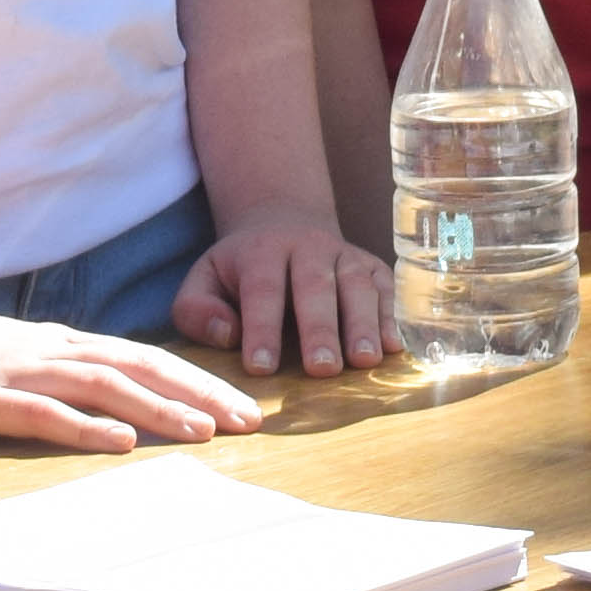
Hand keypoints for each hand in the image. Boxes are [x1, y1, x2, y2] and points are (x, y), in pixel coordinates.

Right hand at [0, 303, 268, 453]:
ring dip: (157, 409)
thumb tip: (105, 401)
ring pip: (102, 386)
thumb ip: (54, 375)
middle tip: (249, 421)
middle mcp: (46, 350)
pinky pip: (41, 413)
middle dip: (199, 391)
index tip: (241, 406)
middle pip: (139, 365)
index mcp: (56, 343)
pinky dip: (84, 428)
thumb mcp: (8, 362)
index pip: (143, 356)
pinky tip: (119, 445)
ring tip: (203, 431)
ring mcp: (14, 371)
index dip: (196, 378)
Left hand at [174, 209, 389, 378]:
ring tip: (364, 361)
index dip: (262, 328)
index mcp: (261, 252)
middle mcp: (307, 247)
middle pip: (315, 285)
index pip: (262, 289)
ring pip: (356, 284)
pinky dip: (391, 316)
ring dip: (362, 323)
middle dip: (319, 328)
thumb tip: (226, 336)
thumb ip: (197, 310)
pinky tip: (393, 347)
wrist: (284, 221)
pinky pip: (386, 288)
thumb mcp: (204, 279)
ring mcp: (345, 254)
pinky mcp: (372, 266)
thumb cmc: (240, 269)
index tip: (261, 367)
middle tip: (321, 368)